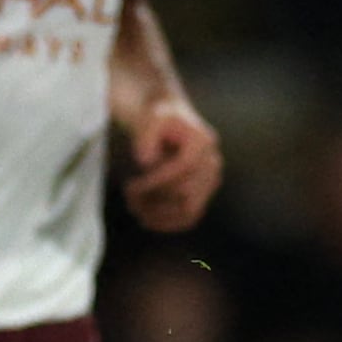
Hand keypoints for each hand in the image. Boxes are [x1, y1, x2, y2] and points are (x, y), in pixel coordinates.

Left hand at [118, 100, 223, 231]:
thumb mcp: (150, 118)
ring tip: (134, 208)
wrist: (170, 122)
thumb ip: (147, 135)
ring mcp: (211, 180)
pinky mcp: (204, 193)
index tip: (131, 186)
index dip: (157, 181)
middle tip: (128, 195)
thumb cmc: (157, 119)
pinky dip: (170, 223)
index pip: (184, 168)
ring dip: (160, 214)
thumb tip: (147, 162)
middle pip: (187, 192)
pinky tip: (147, 221)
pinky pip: (191, 216)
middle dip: (154, 198)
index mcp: (203, 142)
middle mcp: (213, 162)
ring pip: (190, 209)